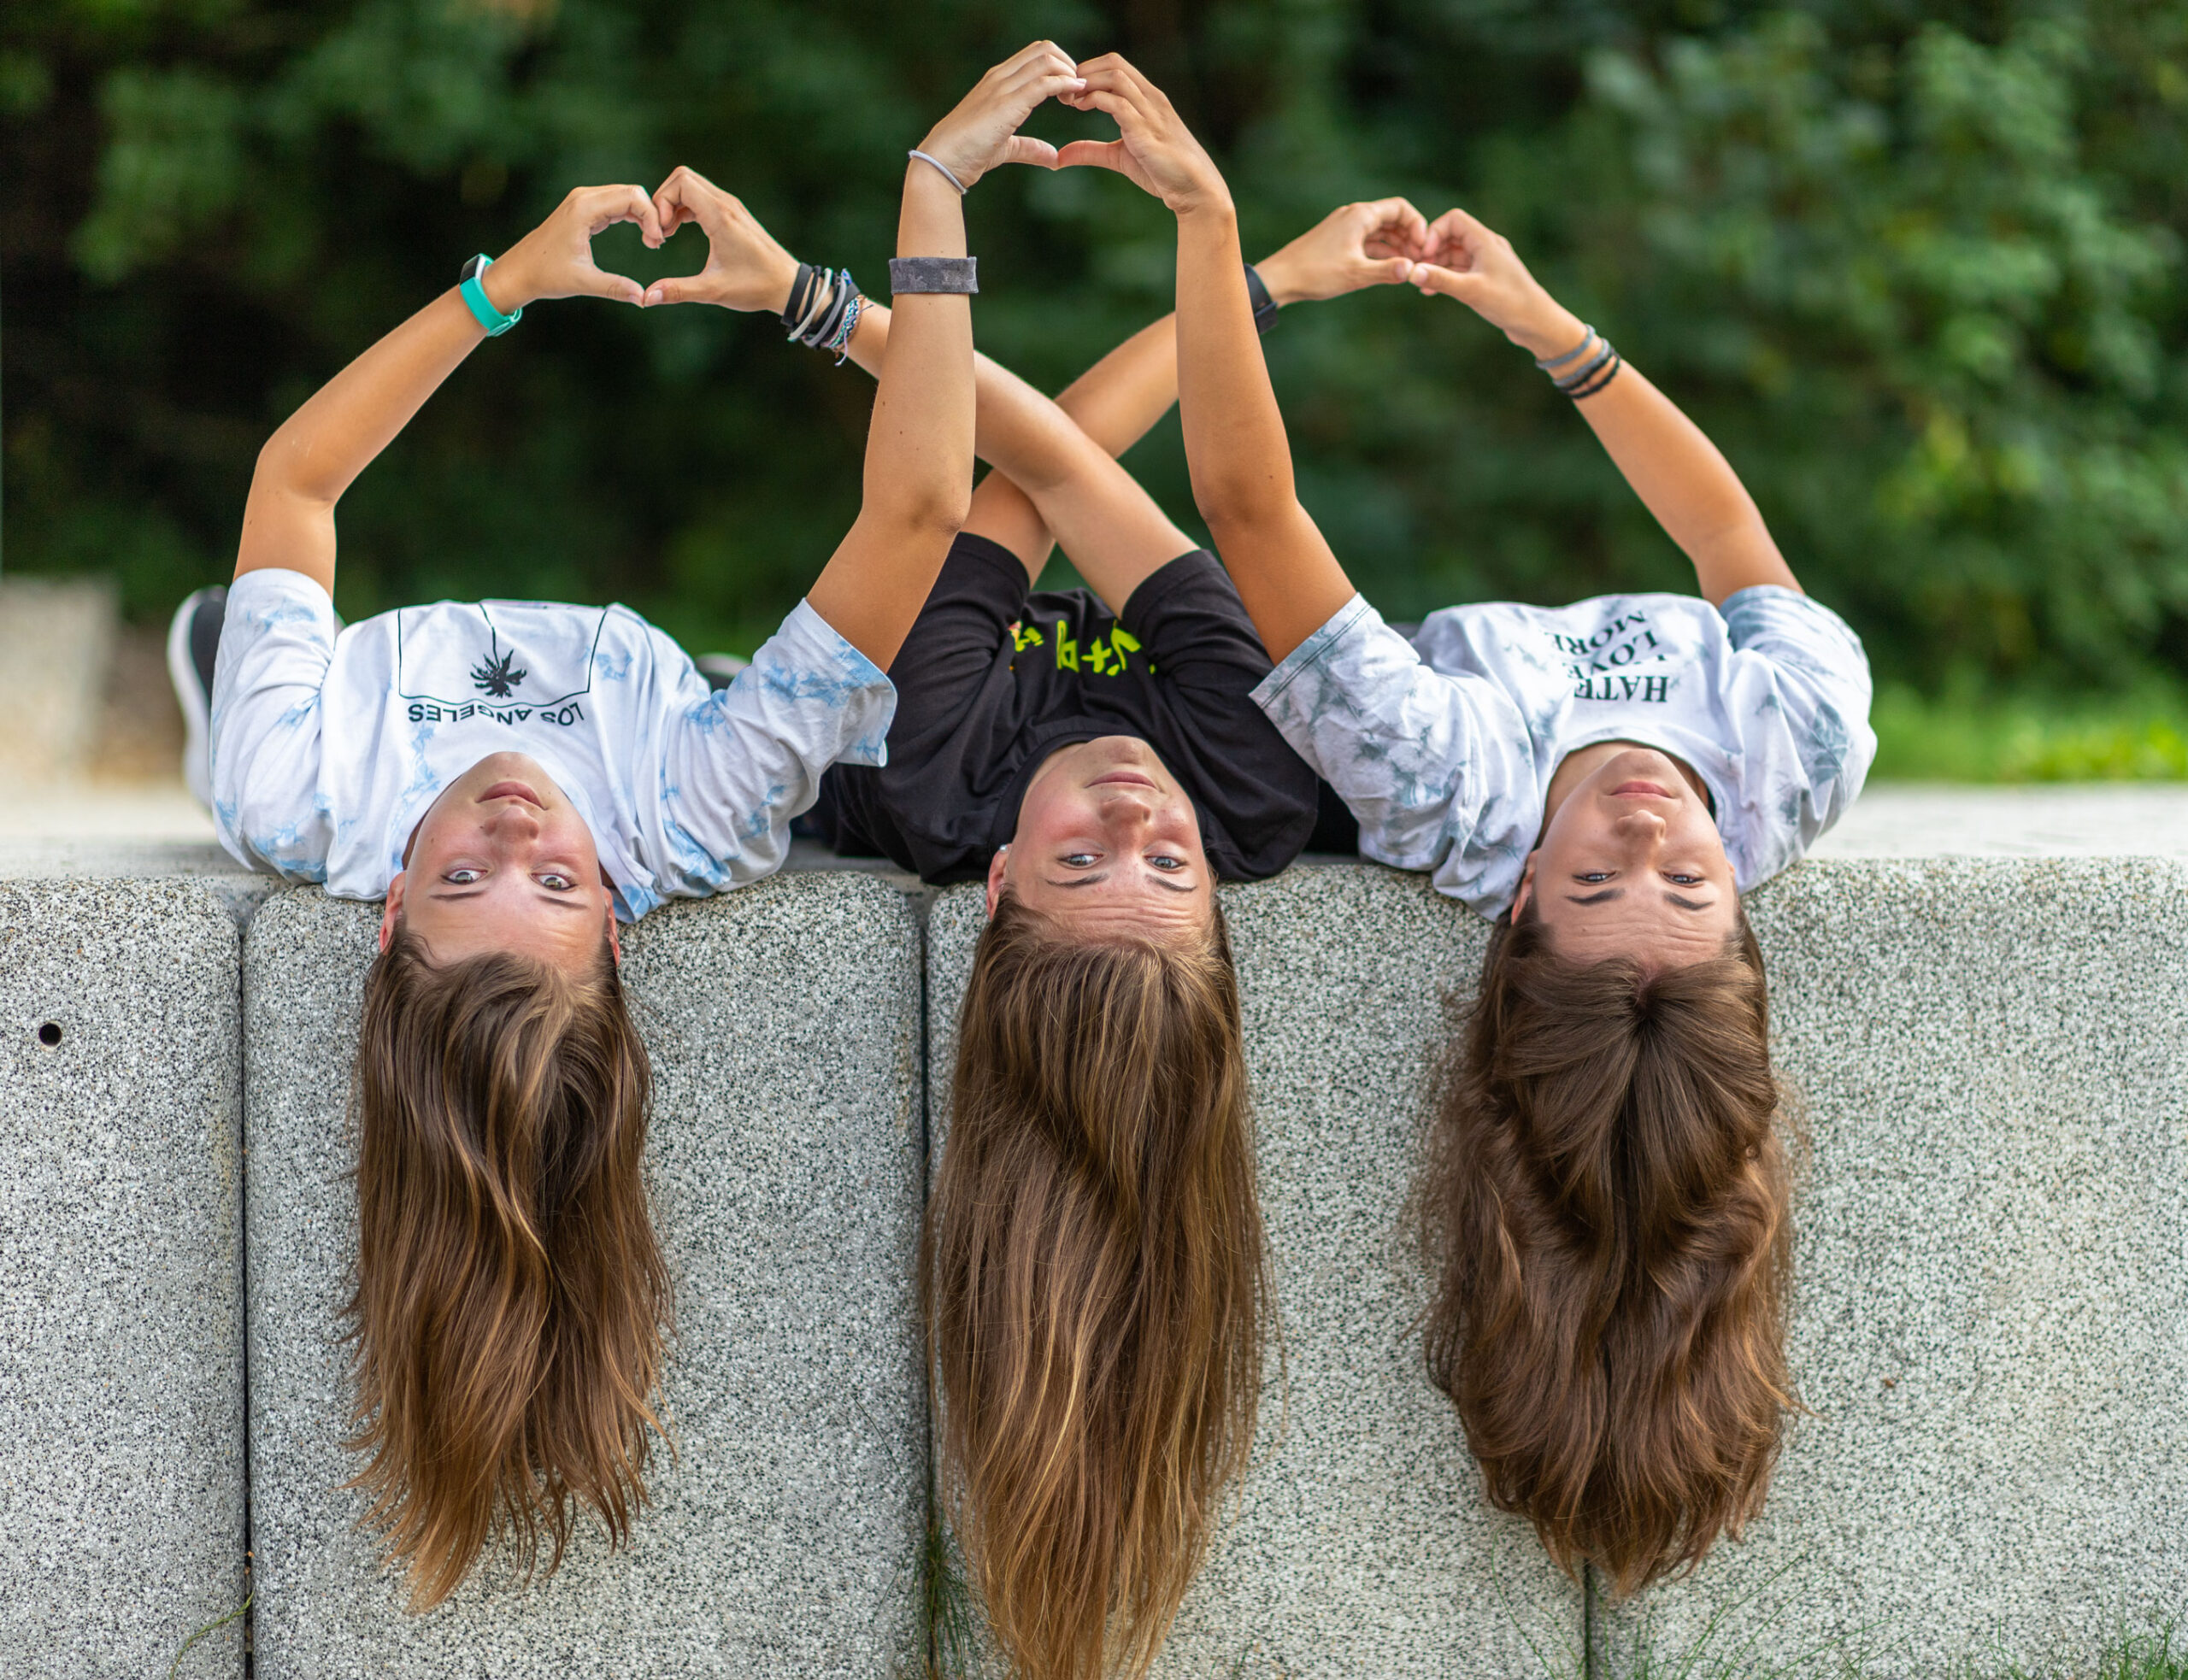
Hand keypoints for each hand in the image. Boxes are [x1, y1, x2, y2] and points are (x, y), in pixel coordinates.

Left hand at [482, 184, 665, 310]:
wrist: (520, 270)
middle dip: (650, 214)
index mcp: (584, 208)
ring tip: (652, 242)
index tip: (657, 243)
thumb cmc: (546, 275)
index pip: (631, 197)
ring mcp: (583, 200)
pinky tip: (642, 235)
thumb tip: (644, 298)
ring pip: (625, 196)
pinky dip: (632, 216)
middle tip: (658, 243)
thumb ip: (615, 287)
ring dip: (643, 215)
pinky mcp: (583, 208)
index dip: (651, 217)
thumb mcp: (583, 282)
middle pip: (631, 192)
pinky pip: (615, 203)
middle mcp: (584, 197)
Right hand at [640, 166, 799, 310]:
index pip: (681, 182)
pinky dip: (685, 208)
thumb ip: (679, 291)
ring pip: (692, 186)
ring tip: (667, 234)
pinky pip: (702, 198)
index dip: (662, 201)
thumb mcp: (714, 290)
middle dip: (664, 200)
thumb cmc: (756, 286)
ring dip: (673, 204)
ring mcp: (731, 206)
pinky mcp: (733, 214)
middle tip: (660, 231)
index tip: (661, 232)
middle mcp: (726, 204)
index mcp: (721, 216)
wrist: (788, 285)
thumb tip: (648, 298)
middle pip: (683, 177)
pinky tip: (679, 231)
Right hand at [917, 40, 1085, 188]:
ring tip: (1075, 98)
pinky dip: (1065, 85)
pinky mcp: (1008, 103)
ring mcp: (1003, 87)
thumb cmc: (969, 154)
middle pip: (1044, 49)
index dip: (1059, 68)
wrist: (944, 161)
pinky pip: (1044, 83)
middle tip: (1076, 93)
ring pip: (1046, 59)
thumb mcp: (1005, 148)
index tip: (1069, 93)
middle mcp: (1000, 77)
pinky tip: (1074, 96)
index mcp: (998, 81)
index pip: (1035, 55)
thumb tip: (1053, 157)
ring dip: (1069, 75)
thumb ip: (1029, 147)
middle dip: (1068, 65)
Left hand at [1056, 54, 1230, 217]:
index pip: (1115, 66)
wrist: (1194, 189)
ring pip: (1115, 76)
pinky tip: (1081, 108)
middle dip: (1084, 72)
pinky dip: (1094, 100)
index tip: (1069, 91)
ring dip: (1087, 83)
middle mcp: (1150, 98)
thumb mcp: (1120, 157)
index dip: (1088, 71)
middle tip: (1064, 92)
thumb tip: (1061, 156)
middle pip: (1113, 63)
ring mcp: (1150, 112)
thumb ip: (1092, 151)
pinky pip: (1118, 103)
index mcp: (1147, 98)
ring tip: (1070, 100)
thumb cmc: (1163, 172)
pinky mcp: (1146, 130)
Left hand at [1254, 198, 1426, 304]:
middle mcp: (1354, 215)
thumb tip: (1413, 271)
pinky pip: (1368, 241)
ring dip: (1396, 246)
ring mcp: (1345, 227)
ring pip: (1380, 231)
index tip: (1423, 248)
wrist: (1280, 277)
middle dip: (1409, 238)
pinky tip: (1389, 268)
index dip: (1417, 226)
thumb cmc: (1315, 273)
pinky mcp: (1339, 240)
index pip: (1400, 208)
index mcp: (1360, 215)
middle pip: (1392, 219)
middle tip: (1419, 261)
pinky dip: (1381, 252)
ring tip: (1408, 267)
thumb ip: (1386, 271)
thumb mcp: (1355, 275)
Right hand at [1408, 206, 1585, 358]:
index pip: (1454, 220)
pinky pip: (1461, 270)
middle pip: (1452, 236)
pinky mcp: (1486, 277)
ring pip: (1454, 255)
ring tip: (1421, 284)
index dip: (1434, 233)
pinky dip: (1446, 276)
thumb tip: (1411, 272)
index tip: (1423, 255)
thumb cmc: (1509, 303)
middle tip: (1417, 271)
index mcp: (1486, 241)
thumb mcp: (1470, 290)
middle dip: (1432, 251)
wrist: (1536, 322)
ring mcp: (1487, 262)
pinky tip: (1431, 291)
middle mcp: (1487, 247)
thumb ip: (1440, 280)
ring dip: (1437, 266)